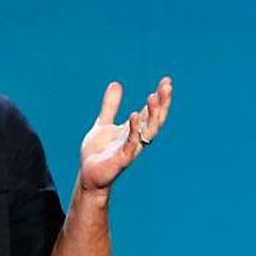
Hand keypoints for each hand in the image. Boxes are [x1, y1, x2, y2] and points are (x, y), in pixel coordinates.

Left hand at [78, 76, 171, 191]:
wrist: (88, 175)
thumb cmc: (98, 152)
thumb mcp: (103, 123)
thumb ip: (110, 106)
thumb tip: (116, 84)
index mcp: (134, 130)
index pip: (151, 111)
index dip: (160, 97)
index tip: (167, 81)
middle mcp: (137, 138)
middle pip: (155, 120)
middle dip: (162, 103)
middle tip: (167, 86)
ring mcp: (131, 149)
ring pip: (148, 131)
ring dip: (152, 114)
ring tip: (153, 96)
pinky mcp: (122, 159)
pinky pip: (131, 143)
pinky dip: (134, 130)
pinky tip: (135, 115)